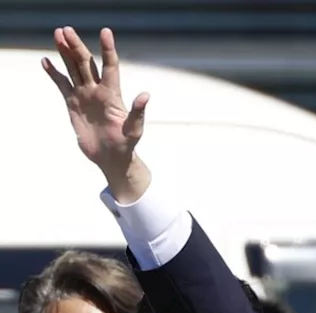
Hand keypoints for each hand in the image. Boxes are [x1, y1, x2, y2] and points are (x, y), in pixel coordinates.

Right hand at [43, 26, 149, 199]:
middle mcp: (97, 91)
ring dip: (65, 53)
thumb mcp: (134, 130)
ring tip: (58, 34)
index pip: (110, 66)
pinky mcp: (73, 103)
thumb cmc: (126, 144)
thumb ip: (138, 113)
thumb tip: (145, 95)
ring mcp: (85, 95)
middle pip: (86, 63)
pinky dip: (54, 74)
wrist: (111, 158)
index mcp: (112, 94)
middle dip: (76, 46)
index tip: (105, 32)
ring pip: (73, 69)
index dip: (108, 49)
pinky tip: (46, 61)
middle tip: (66, 29)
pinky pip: (62, 84)